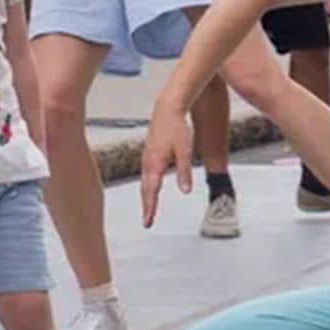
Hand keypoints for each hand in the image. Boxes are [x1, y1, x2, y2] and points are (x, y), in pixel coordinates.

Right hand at [139, 105, 193, 228]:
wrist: (167, 108)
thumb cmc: (176, 127)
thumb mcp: (184, 150)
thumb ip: (184, 171)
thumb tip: (185, 190)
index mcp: (155, 163)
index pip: (151, 191)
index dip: (150, 208)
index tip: (148, 221)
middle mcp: (148, 162)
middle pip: (145, 189)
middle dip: (146, 206)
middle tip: (147, 221)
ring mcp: (146, 156)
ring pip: (144, 181)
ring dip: (146, 196)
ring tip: (148, 209)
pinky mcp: (148, 152)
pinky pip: (145, 174)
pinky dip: (146, 185)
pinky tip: (150, 187)